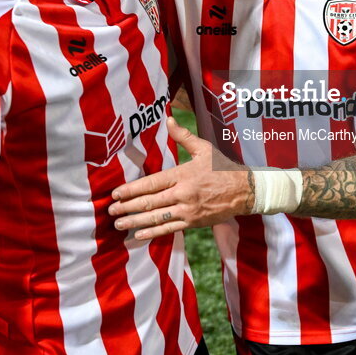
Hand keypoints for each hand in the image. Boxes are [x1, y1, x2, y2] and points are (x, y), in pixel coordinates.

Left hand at [108, 117, 252, 239]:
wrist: (245, 190)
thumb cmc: (223, 167)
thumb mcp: (204, 148)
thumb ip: (183, 136)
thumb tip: (168, 119)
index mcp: (183, 174)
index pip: (151, 183)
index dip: (131, 189)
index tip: (116, 193)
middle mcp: (183, 193)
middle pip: (150, 202)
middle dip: (127, 207)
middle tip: (110, 211)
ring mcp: (188, 210)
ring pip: (157, 218)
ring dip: (135, 222)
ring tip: (119, 224)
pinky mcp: (194, 222)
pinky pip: (169, 229)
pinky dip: (152, 233)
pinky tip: (138, 235)